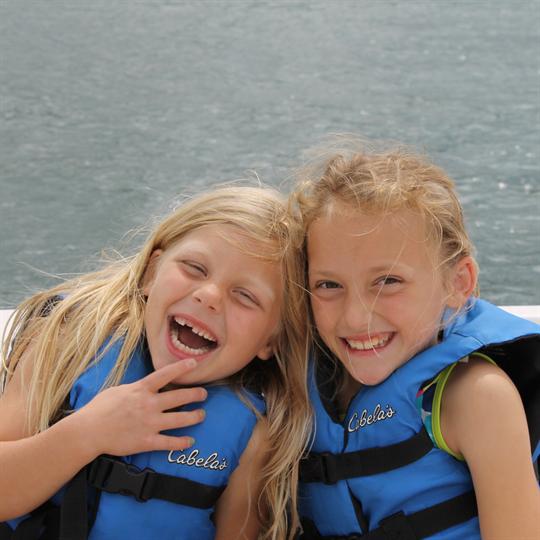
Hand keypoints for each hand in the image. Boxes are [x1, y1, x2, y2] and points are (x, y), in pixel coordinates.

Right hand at [73, 359, 206, 456]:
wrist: (88, 431)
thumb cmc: (99, 409)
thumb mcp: (117, 390)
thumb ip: (135, 388)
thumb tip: (145, 386)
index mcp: (141, 389)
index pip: (166, 374)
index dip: (182, 367)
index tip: (194, 363)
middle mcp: (149, 405)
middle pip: (180, 397)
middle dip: (195, 395)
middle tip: (204, 394)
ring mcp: (150, 423)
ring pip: (180, 419)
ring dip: (194, 417)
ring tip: (202, 415)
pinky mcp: (147, 441)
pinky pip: (169, 442)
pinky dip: (182, 443)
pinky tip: (190, 441)